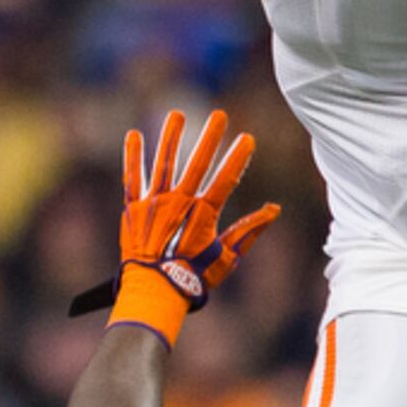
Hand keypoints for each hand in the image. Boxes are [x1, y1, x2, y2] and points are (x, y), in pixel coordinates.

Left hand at [97, 107, 277, 338]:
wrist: (154, 292)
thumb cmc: (193, 278)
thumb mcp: (227, 257)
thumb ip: (249, 231)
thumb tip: (274, 209)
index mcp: (204, 214)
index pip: (226, 179)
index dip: (237, 158)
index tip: (247, 138)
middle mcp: (180, 203)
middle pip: (198, 164)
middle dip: (210, 137)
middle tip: (220, 114)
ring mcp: (155, 203)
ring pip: (165, 163)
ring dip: (171, 137)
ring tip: (177, 114)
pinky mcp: (133, 208)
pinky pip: (132, 178)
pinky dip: (134, 156)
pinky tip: (134, 134)